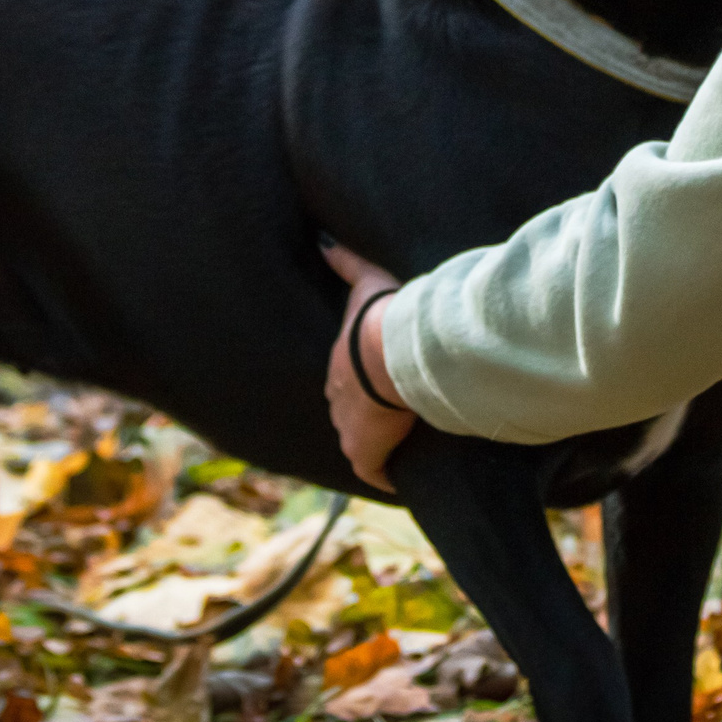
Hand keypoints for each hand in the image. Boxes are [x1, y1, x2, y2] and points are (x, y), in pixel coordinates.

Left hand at [321, 240, 414, 491]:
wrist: (388, 351)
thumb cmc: (380, 318)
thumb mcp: (365, 283)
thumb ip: (346, 261)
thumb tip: (322, 239)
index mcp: (338, 367)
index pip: (345, 382)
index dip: (360, 387)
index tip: (375, 390)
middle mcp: (337, 400)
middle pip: (349, 413)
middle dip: (365, 418)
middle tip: (390, 420)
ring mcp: (348, 429)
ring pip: (360, 442)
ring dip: (377, 446)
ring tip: (399, 448)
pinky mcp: (365, 452)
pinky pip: (373, 472)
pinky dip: (385, 477)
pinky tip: (398, 481)